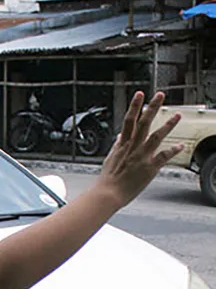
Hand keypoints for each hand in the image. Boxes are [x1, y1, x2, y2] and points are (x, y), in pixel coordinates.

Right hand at [96, 91, 182, 207]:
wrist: (108, 193)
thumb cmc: (108, 178)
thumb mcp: (110, 158)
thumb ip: (117, 145)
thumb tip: (120, 136)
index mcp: (123, 144)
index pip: (129, 120)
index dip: (135, 106)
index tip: (140, 94)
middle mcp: (133, 147)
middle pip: (143, 123)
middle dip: (152, 107)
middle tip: (160, 95)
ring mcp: (141, 156)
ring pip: (156, 136)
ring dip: (168, 125)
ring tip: (177, 115)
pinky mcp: (149, 168)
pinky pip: (163, 157)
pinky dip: (172, 150)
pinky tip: (180, 145)